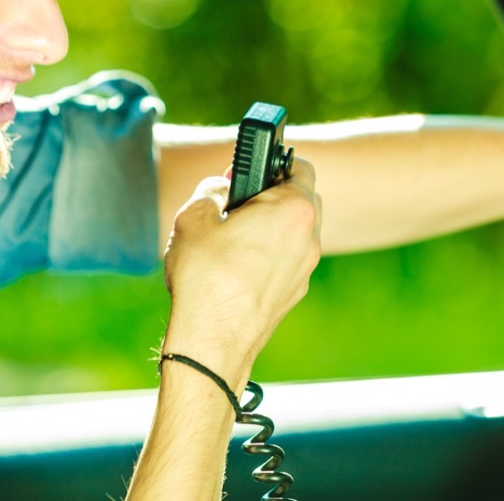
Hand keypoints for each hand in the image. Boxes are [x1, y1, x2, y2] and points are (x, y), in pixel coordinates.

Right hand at [161, 158, 321, 389]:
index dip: (270, 162)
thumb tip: (222, 189)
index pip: (298, 166)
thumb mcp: (194, 216)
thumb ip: (212, 190)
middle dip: (272, 194)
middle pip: (300, 199)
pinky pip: (287, 260)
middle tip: (236, 201)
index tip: (246, 171)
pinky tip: (236, 266)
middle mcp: (309, 237)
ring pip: (294, 232)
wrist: (213, 342)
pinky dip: (268, 255)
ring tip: (231, 236)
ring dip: (270, 227)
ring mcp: (306, 268)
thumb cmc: (206, 277)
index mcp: (294, 209)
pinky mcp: (295, 292)